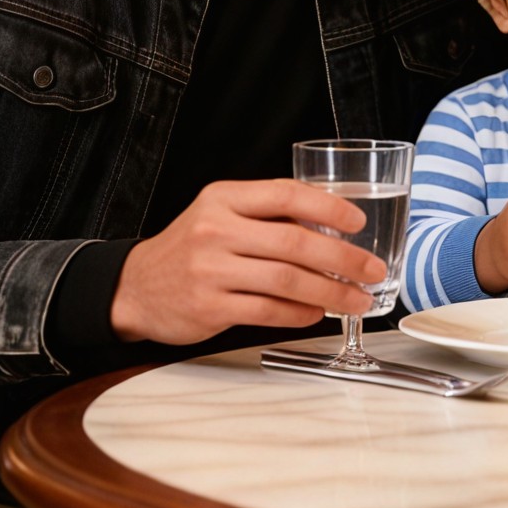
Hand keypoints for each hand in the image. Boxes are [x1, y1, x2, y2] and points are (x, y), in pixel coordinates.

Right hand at [111, 179, 382, 344]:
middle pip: (294, 242)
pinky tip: (317, 313)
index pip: (286, 194)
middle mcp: (216, 230)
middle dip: (343, 258)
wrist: (135, 288)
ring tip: (357, 299)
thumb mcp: (220, 215)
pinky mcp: (209, 307)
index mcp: (224, 198)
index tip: (358, 222)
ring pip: (287, 280)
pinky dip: (299, 313)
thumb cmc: (190, 248)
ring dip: (331, 291)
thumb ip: (266, 215)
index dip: (328, 206)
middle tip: (372, 269)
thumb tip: (331, 226)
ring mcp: (211, 270)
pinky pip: (267, 310)